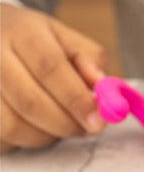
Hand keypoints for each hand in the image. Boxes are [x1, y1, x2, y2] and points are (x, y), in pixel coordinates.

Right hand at [1, 3, 106, 151]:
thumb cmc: (36, 42)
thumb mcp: (68, 40)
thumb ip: (91, 62)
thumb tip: (106, 91)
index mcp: (22, 31)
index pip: (49, 67)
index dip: (76, 99)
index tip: (98, 121)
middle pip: (30, 101)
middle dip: (66, 124)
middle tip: (87, 129)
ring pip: (13, 126)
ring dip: (47, 135)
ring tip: (61, 124)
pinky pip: (2, 138)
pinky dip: (25, 140)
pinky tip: (35, 125)